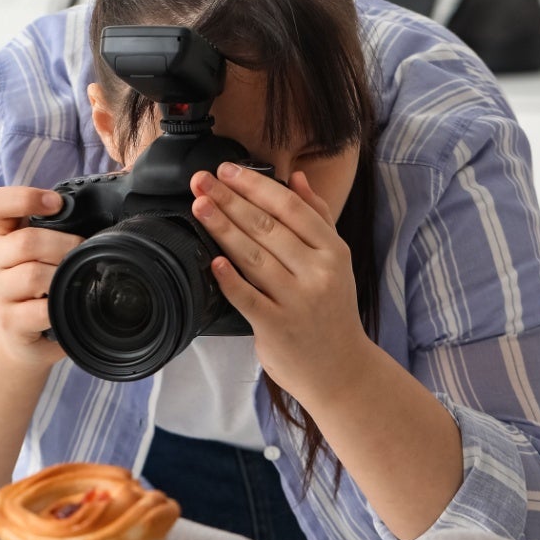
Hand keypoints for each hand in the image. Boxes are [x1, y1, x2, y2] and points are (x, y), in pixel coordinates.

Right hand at [0, 186, 81, 367]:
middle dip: (64, 245)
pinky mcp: (10, 322)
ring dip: (62, 276)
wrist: (20, 335)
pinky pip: (39, 310)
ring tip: (74, 279)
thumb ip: (56, 229)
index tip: (57, 203)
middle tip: (82, 252)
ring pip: (32, 275)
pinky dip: (58, 306)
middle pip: (25, 242)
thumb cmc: (37, 285)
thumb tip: (103, 216)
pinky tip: (67, 305)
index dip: (25, 198)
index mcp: (0, 235)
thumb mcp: (39, 251)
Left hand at [189, 162, 368, 404]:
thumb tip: (297, 176)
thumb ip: (317, 217)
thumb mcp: (336, 261)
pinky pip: (249, 299)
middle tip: (200, 180)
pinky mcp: (278, 328)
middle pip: (267, 228)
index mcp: (332, 251)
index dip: (256, 185)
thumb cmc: (331, 310)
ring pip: (254, 257)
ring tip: (199, 206)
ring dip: (223, 228)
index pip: (290, 208)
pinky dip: (230, 280)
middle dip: (230, 200)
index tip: (227, 170)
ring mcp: (298, 301)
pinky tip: (213, 260)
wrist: (340, 369)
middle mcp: (318, 273)